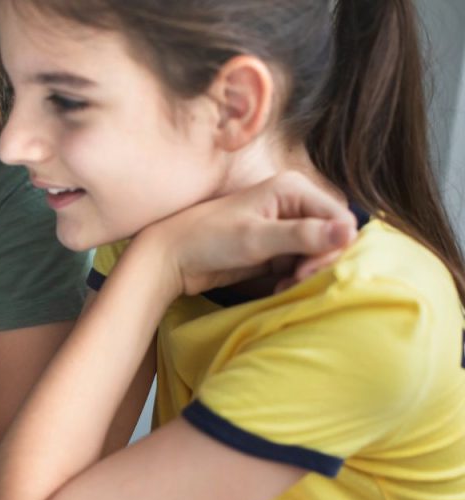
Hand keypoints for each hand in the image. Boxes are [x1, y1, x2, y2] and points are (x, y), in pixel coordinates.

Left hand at [142, 171, 357, 296]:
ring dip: (307, 275)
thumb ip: (302, 236)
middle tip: (293, 282)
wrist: (171, 258)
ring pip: (320, 254)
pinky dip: (295, 279)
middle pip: (334, 238)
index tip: (305, 271)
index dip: (333, 248)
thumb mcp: (255, 239)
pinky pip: (302, 264)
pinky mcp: (277, 247)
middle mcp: (294, 203)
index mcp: (293, 189)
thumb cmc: (207, 241)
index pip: (341, 220)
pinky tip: (278, 287)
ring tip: (283, 286)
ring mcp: (286, 226)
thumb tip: (349, 231)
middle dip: (320, 263)